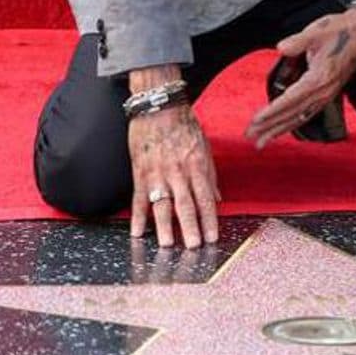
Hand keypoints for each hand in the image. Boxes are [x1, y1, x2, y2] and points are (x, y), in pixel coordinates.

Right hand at [127, 89, 218, 248]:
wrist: (158, 107)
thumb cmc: (184, 126)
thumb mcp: (204, 147)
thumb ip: (210, 175)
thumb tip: (218, 200)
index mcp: (197, 166)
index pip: (206, 198)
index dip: (210, 219)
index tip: (213, 237)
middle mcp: (178, 172)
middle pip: (185, 204)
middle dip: (191, 227)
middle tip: (194, 247)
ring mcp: (157, 173)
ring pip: (162, 204)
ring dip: (165, 226)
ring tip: (169, 245)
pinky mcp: (140, 172)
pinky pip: (138, 198)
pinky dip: (138, 216)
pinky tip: (137, 233)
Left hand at [244, 8, 355, 149]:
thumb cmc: (341, 30)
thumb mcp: (316, 32)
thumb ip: (296, 42)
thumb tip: (281, 48)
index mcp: (319, 78)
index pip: (290, 100)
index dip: (271, 112)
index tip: (255, 121)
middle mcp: (324, 91)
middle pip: (293, 114)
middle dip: (270, 126)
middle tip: (251, 136)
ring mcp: (328, 94)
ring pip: (301, 118)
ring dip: (280, 130)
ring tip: (263, 141)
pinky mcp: (329, 93)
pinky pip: (309, 113)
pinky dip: (294, 124)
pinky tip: (285, 128)